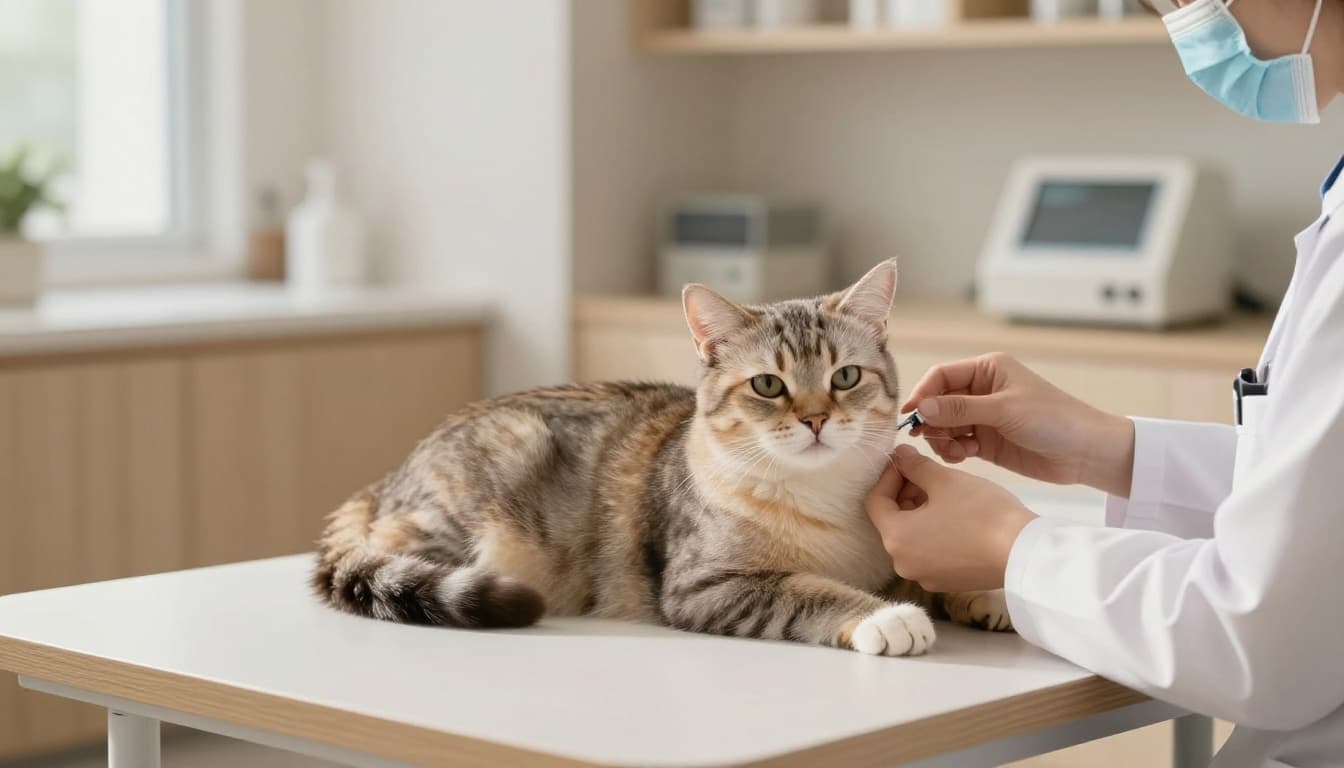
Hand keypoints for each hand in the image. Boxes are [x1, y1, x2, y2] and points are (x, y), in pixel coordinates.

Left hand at [866, 445, 1036, 592]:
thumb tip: (898, 455)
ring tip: (944, 492)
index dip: (888, 476)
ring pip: (911, 536)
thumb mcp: (945, 481)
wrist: (1024, 553)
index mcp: (895, 538)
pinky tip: (955, 515)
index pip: (875, 501)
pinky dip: (934, 532)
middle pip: (892, 520)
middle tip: (927, 473)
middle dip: (906, 493)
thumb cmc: (981, 512)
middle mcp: (903, 563)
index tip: (906, 461)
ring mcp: (925, 576)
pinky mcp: (946, 582)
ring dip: (920, 511)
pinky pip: (929, 552)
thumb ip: (915, 466)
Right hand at [903, 353, 1135, 497]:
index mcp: (988, 370)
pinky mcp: (986, 442)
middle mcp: (982, 391)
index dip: (923, 393)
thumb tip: (921, 406)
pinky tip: (965, 458)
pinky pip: (956, 444)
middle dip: (931, 420)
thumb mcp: (1005, 410)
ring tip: (956, 451)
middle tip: (927, 438)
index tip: (911, 415)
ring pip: (944, 425)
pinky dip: (954, 451)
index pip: (942, 376)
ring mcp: (983, 417)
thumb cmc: (1053, 419)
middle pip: (938, 402)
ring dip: (942, 439)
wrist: (1085, 452)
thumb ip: (961, 408)